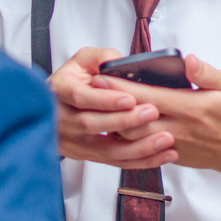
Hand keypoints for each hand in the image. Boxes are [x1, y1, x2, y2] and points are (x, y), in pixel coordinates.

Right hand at [48, 47, 176, 169]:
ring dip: (137, 147)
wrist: (55, 105)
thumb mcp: (83, 60)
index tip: (130, 99)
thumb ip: (102, 58)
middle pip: (92, 125)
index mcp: (59, 91)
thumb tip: (121, 63)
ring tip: (164, 139)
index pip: (80, 97)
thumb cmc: (75, 79)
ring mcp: (72, 142)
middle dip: (125, 121)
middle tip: (152, 113)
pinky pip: (114, 162)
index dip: (105, 100)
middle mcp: (62, 120)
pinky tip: (161, 155)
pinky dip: (140, 161)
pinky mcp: (86, 156)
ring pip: (105, 150)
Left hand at [95, 55, 220, 173]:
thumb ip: (206, 73)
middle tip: (90, 90)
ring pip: (132, 137)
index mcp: (189, 108)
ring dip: (114, 122)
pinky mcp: (169, 154)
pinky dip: (126, 138)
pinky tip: (115, 125)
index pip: (147, 97)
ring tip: (98, 106)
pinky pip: (141, 148)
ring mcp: (171, 144)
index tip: (104, 76)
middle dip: (110, 104)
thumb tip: (189, 60)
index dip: (122, 87)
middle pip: (133, 119)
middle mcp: (177, 128)